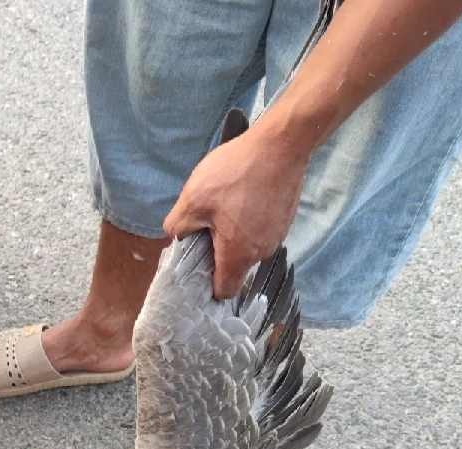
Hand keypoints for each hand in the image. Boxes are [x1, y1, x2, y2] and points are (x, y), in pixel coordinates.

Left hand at [163, 125, 309, 299]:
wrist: (281, 144)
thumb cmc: (236, 173)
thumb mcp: (193, 200)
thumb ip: (177, 227)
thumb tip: (176, 238)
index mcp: (238, 255)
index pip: (224, 291)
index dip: (207, 286)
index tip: (196, 268)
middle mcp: (261, 252)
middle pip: (234, 266)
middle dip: (217, 251)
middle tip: (206, 222)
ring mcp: (277, 235)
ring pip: (247, 245)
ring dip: (232, 232)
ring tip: (225, 203)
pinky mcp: (284, 218)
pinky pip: (260, 229)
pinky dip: (249, 219)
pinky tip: (242, 195)